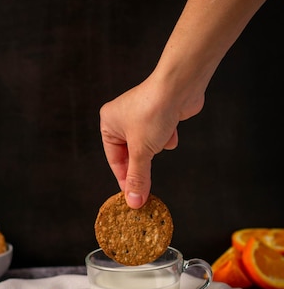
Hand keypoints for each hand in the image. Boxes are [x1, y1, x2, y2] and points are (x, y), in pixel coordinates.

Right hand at [100, 72, 203, 207]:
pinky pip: (160, 136)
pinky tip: (171, 130)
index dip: (124, 179)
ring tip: (159, 141)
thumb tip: (134, 201)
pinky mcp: (160, 115)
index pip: (114, 159)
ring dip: (156, 148)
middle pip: (131, 154)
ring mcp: (142, 116)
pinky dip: (166, 137)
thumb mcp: (141, 151)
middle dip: (143, 164)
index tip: (133, 197)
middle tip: (147, 187)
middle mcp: (123, 118)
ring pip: (147, 146)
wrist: (179, 87)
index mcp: (109, 123)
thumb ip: (138, 177)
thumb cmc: (153, 111)